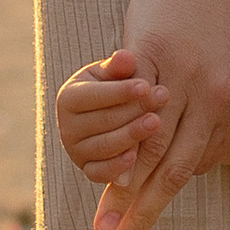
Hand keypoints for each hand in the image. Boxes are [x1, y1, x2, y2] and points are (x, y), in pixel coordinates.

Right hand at [57, 53, 169, 188]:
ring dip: (132, 135)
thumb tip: (125, 56)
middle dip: (135, 110)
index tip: (146, 85)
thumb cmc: (113, 86)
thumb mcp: (112, 73)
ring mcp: (76, 151)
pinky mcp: (87, 169)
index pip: (95, 95)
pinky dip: (117, 167)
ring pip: (104, 146)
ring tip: (157, 122)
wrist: (106, 112)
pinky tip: (136, 157)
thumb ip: (118, 66)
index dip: (121, 91)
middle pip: (103, 121)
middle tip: (163, 98)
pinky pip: (100, 173)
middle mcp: (67, 127)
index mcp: (68, 98)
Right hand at [90, 0, 229, 229]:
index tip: (145, 227)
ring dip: (126, 189)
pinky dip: (117, 136)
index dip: (169, 197)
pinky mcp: (154, 50)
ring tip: (103, 223)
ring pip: (153, 145)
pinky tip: (100, 166)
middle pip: (177, 168)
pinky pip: (133, 106)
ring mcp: (186, 75)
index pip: (202, 163)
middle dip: (147, 213)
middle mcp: (219, 95)